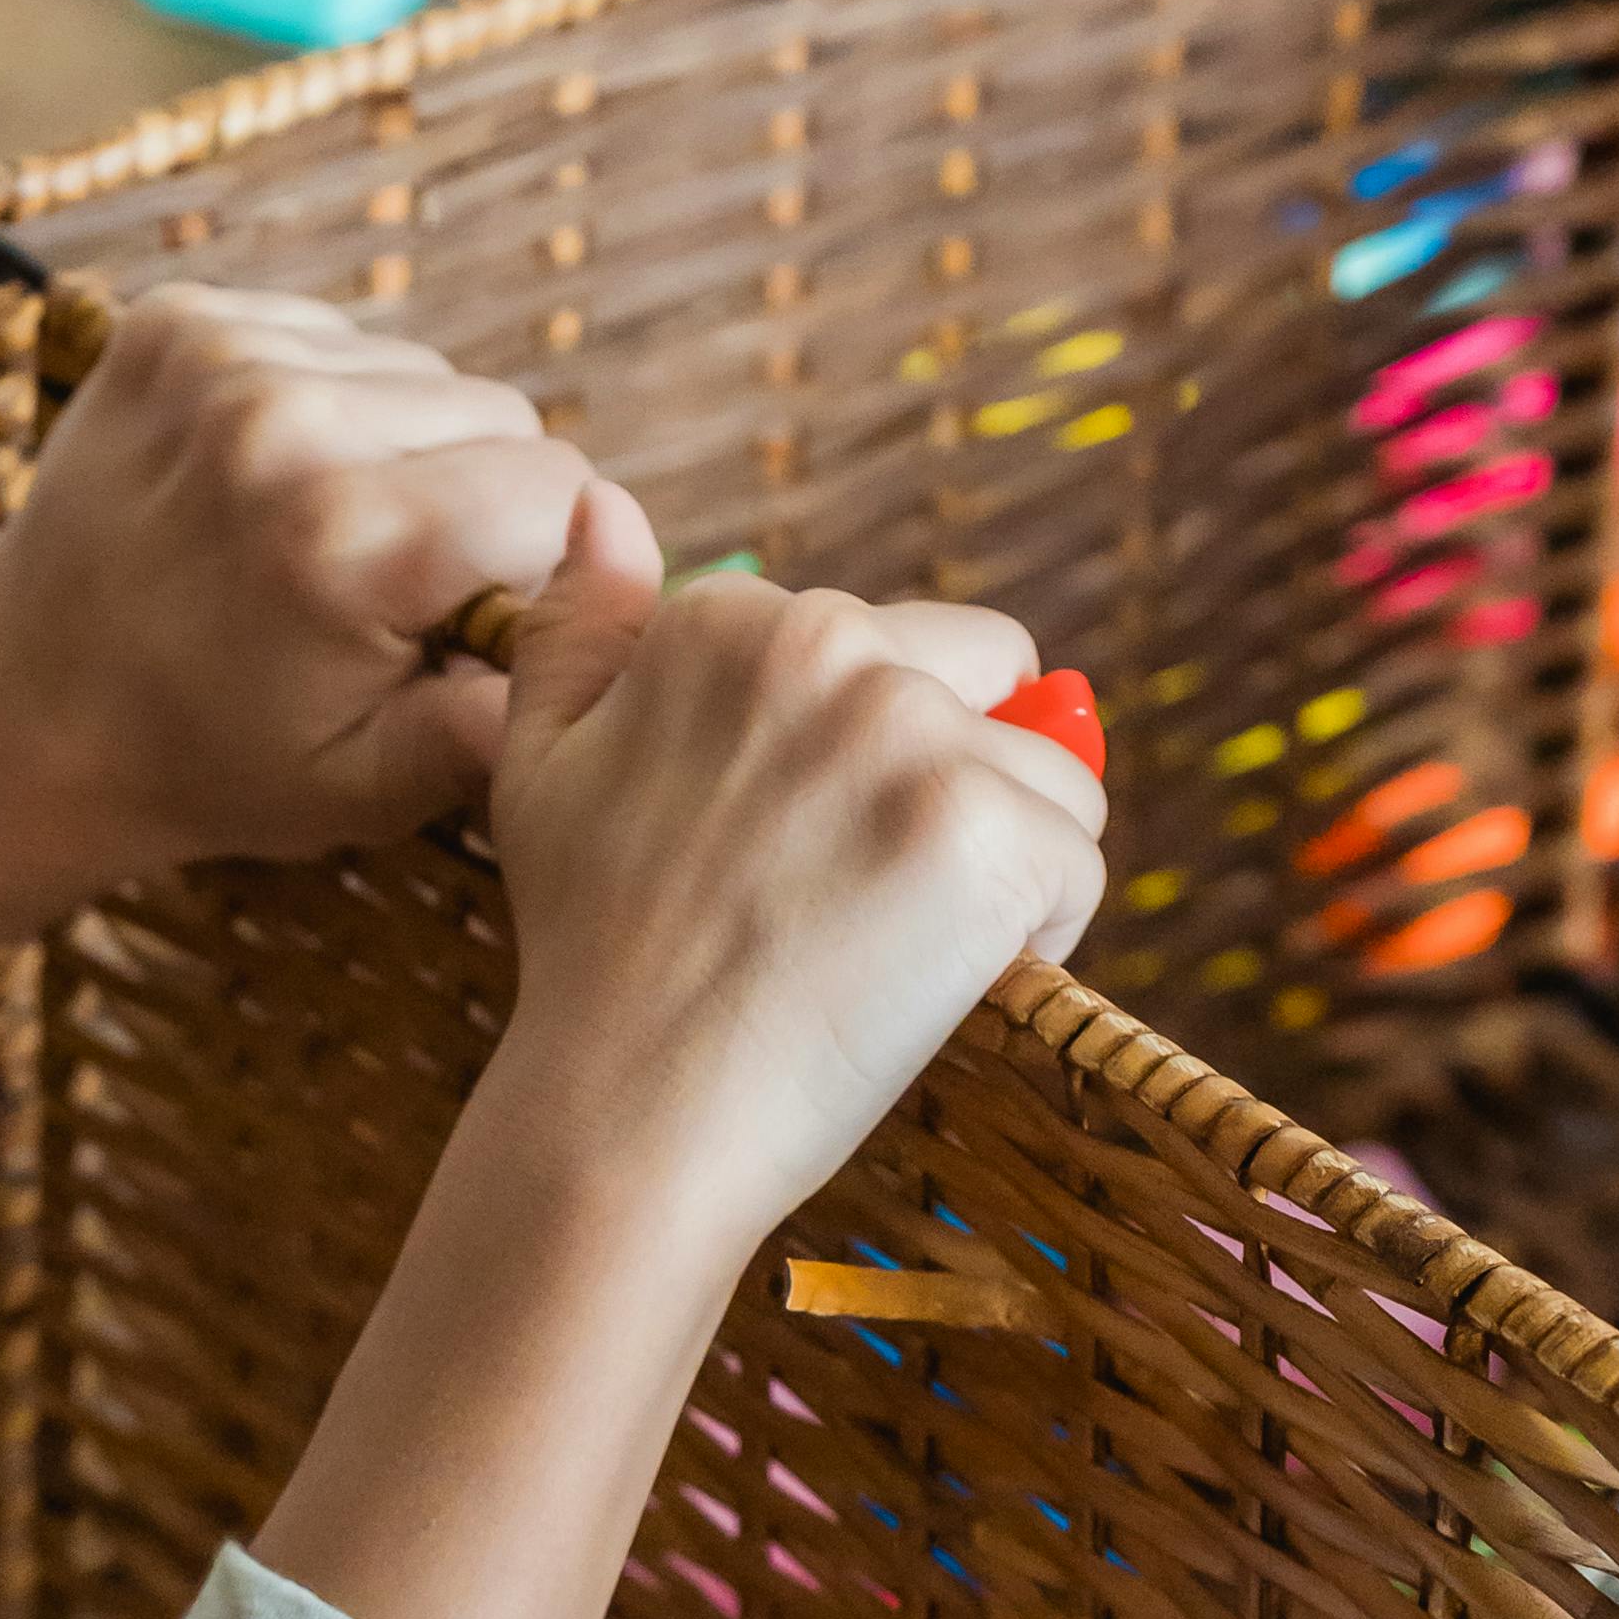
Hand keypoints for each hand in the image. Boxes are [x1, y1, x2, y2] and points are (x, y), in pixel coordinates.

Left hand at [0, 285, 612, 924]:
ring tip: (316, 537)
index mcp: (351, 542)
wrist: (25, 703)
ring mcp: (225, 357)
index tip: (472, 616)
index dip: (535, 562)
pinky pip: (331, 336)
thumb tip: (613, 642)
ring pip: (417, 370)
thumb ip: (506, 724)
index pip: (555, 488)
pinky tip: (264, 487)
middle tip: (387, 587)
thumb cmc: (209, 761)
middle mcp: (288, 425)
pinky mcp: (180, 319)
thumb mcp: (368, 788)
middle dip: (474, 497)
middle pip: (497, 413)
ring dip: (399, 445)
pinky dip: (324, 404)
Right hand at [485, 488, 1107, 1265]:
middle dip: (954, 788)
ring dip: (999, 872)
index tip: (792, 855)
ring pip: (1048, 783)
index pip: (900, 648)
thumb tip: (601, 501)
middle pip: (991, 688)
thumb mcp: (539, 764)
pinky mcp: (985, 837)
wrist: (626, 1117)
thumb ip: (581, 626)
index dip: (869, 763)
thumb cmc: (590, 958)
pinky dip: (1037, 941)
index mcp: (733, 620)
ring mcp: (913, 740)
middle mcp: (829, 650)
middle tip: (850, 910)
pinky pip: (1079, 868)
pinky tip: (935, 989)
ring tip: (886, 955)